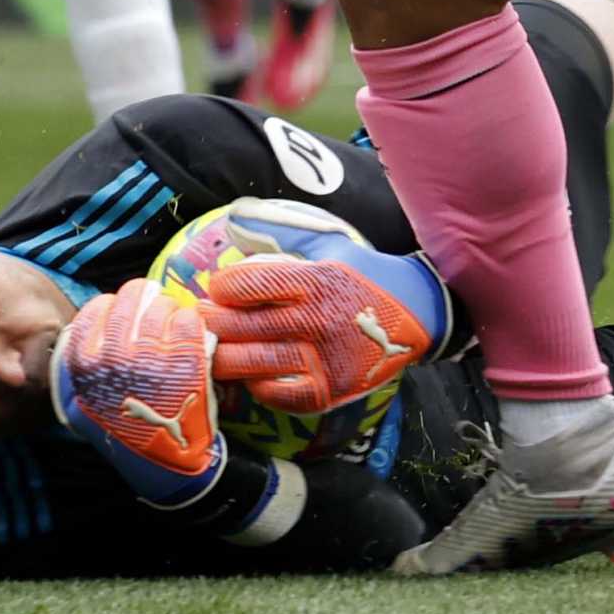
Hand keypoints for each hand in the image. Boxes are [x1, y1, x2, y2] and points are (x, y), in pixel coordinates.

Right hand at [51, 278, 227, 506]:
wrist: (166, 466)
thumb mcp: (89, 398)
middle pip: (130, 298)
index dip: (115, 308)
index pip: (98, 308)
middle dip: (144, 301)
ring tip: (172, 327)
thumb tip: (104, 314)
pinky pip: (189, 319)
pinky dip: (192, 322)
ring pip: (161, 306)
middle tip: (154, 311)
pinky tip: (189, 336)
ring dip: (169, 312)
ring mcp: (150, 357)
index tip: (127, 316)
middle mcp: (114, 357)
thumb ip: (89, 358)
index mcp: (85, 364)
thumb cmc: (127, 429)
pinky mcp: (186, 360)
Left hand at [194, 208, 451, 413]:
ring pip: (255, 364)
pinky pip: (279, 395)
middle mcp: (318, 320)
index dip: (223, 287)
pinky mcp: (331, 390)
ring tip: (210, 349)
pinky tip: (249, 375)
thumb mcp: (327, 241)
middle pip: (245, 326)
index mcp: (315, 279)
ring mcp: (324, 359)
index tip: (216, 288)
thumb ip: (280, 230)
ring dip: (224, 357)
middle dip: (212, 323)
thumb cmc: (361, 273)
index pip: (249, 284)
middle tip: (197, 321)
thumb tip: (233, 218)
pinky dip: (257, 386)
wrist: (415, 313)